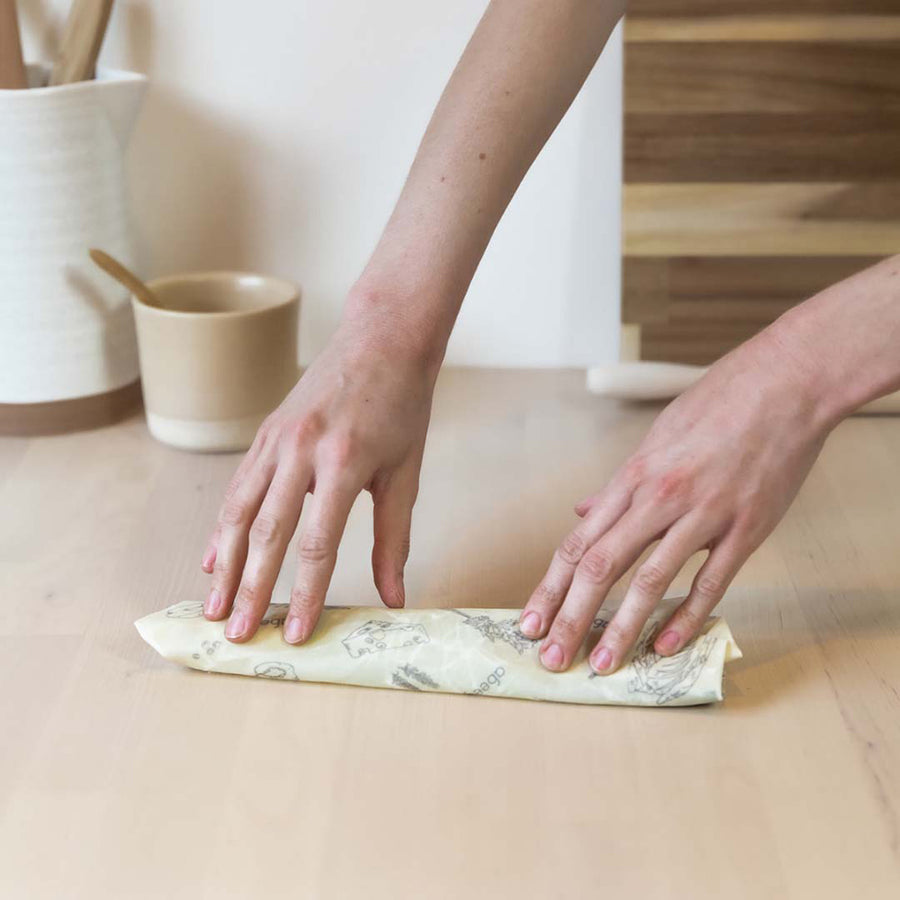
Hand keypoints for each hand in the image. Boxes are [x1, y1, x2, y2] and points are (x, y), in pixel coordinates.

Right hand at [200, 317, 435, 644]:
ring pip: (239, 511)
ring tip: (214, 606)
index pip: (318, 545)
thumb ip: (395, 538)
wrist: (381, 340)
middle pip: (267, 533)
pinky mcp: (264, 433)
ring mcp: (276, 439)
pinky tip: (213, 557)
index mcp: (344, 462)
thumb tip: (394, 597)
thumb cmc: (401, 406)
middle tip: (239, 634)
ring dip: (224, 564)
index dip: (306, 594)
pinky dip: (223, 526)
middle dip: (251, 589)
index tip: (296, 634)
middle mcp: (301, 450)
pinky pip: (237, 487)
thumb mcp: (406, 472)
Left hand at [519, 331, 832, 673]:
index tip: (531, 622)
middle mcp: (658, 499)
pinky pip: (710, 582)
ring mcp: (702, 515)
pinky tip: (664, 646)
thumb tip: (583, 511)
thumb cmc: (718, 404)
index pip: (578, 544)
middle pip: (600, 567)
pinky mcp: (746, 529)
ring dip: (621, 628)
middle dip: (571, 617)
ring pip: (649, 581)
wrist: (784, 383)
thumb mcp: (656, 437)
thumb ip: (618, 484)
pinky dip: (686, 617)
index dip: (551, 588)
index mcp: (633, 478)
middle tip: (552, 659)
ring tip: (601, 666)